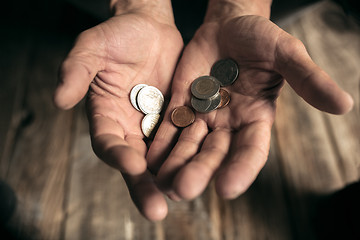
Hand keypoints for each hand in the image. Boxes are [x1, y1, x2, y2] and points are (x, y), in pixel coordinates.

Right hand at [54, 11, 182, 219]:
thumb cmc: (118, 35)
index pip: (107, 141)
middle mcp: (130, 127)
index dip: (117, 154)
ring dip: (171, 177)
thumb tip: (59, 99)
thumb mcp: (93, 47)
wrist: (150, 28)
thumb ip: (77, 70)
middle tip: (155, 210)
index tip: (132, 165)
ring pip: (162, 157)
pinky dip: (192, 155)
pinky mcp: (178, 117)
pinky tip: (202, 170)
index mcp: (105, 115)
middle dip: (144, 185)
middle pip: (135, 161)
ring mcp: (155, 124)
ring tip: (183, 195)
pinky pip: (185, 139)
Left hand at [148, 15, 352, 200]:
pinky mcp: (182, 104)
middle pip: (215, 153)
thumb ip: (309, 79)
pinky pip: (171, 127)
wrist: (229, 26)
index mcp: (257, 117)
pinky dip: (161, 143)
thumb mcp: (286, 53)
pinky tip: (148, 159)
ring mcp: (204, 115)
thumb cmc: (261, 38)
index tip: (227, 189)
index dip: (242, 169)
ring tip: (161, 183)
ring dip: (176, 163)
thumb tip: (344, 104)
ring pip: (189, 145)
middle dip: (200, 171)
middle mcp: (230, 123)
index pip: (251, 150)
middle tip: (184, 190)